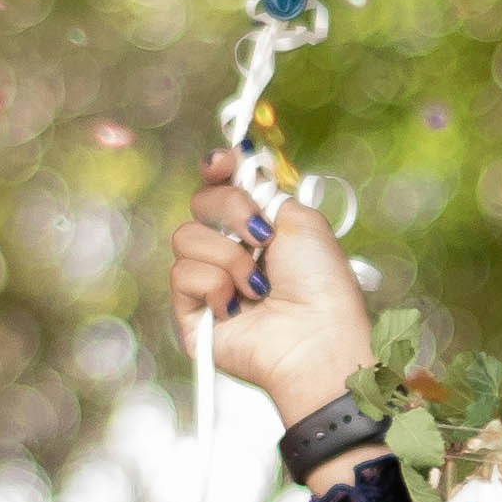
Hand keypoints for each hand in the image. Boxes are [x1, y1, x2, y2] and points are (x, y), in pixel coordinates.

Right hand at [166, 159, 376, 421]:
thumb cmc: (320, 286)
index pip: (221, 185)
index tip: (223, 163)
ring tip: (259, 288)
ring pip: (186, 236)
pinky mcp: (190, 312)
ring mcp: (208, 280)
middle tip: (263, 237)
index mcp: (258, 227)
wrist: (315, 337)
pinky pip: (181, 274)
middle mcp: (230, 249)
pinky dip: (215, 286)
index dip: (217, 168)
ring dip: (230, 258)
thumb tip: (237, 164)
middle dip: (232, 210)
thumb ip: (265, 190)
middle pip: (199, 202)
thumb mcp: (301, 220)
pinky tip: (237, 308)